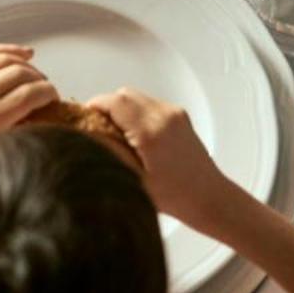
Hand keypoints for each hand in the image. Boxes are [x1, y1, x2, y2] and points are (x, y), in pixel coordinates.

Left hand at [0, 44, 56, 179]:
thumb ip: (12, 129)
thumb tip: (39, 113)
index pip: (27, 95)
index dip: (48, 93)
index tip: (55, 98)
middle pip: (19, 74)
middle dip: (40, 79)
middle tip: (46, 89)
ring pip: (4, 59)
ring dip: (26, 65)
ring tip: (36, 75)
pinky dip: (8, 51)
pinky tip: (23, 55)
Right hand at [86, 89, 235, 229]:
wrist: (209, 198)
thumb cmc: (175, 197)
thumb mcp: (132, 180)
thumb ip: (109, 153)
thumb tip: (85, 136)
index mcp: (151, 131)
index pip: (115, 101)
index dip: (94, 106)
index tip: (84, 119)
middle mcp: (164, 116)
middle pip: (124, 94)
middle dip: (107, 107)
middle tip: (98, 129)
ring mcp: (174, 114)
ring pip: (137, 97)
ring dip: (122, 110)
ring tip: (118, 136)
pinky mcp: (180, 116)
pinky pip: (149, 104)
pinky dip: (137, 113)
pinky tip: (136, 137)